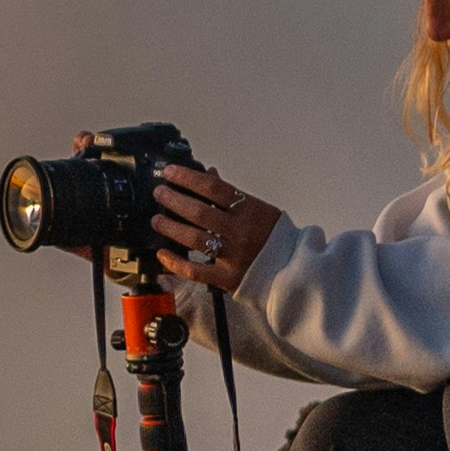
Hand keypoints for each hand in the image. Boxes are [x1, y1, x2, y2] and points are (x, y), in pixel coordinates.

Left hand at [150, 163, 281, 290]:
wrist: (293, 269)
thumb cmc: (273, 236)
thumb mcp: (258, 209)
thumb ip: (232, 195)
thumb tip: (209, 174)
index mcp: (249, 210)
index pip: (214, 188)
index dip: (189, 178)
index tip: (170, 172)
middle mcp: (239, 232)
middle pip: (200, 213)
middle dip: (174, 200)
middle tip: (159, 193)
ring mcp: (232, 256)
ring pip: (194, 240)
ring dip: (171, 228)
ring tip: (157, 220)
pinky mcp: (226, 278)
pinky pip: (195, 271)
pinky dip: (175, 262)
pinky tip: (162, 253)